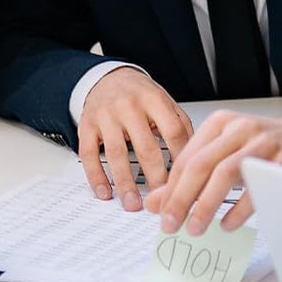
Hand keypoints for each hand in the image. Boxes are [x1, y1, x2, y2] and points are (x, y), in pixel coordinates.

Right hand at [78, 67, 192, 210]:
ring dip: (125, 182)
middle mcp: (129, 106)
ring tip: (133, 204)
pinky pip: (89, 154)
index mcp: (153, 99)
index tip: (186, 179)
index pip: (172, 131)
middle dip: (155, 177)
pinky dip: (96, 176)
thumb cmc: (140, 94)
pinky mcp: (86, 126)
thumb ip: (180, 125)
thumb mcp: (164, 101)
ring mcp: (106, 116)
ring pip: (116, 153)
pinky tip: (105, 192)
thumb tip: (194, 157)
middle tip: (162, 199)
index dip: (180, 157)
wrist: (107, 77)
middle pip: (145, 146)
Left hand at [145, 111, 281, 235]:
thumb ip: (191, 173)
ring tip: (195, 227)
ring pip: (225, 174)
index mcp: (221, 123)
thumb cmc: (263, 145)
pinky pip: (256, 189)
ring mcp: (263, 144)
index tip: (160, 213)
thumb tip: (158, 202)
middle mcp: (240, 129)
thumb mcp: (225, 151)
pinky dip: (238, 210)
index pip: (187, 158)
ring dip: (206, 205)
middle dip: (181, 198)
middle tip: (171, 224)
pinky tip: (227, 224)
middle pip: (201, 165)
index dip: (170, 188)